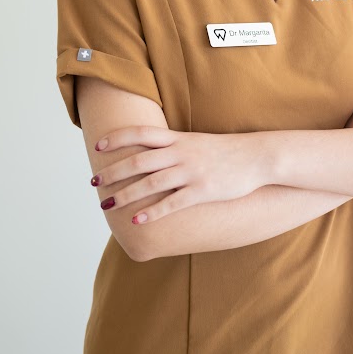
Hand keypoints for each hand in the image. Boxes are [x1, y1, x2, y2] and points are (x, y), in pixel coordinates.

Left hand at [91, 127, 266, 223]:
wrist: (257, 157)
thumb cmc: (226, 151)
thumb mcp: (197, 142)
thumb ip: (174, 146)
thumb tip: (151, 154)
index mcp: (178, 139)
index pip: (141, 133)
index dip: (118, 138)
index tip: (98, 146)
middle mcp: (180, 153)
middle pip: (138, 160)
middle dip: (113, 172)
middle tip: (94, 182)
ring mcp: (191, 172)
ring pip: (150, 183)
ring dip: (125, 195)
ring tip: (108, 205)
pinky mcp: (202, 191)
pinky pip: (171, 203)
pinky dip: (152, 212)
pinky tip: (137, 220)